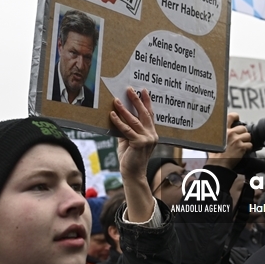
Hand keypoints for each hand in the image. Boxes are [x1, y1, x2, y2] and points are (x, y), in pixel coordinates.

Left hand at [111, 88, 156, 222]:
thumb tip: (118, 116)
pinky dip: (118, 121)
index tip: (143, 90)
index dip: (147, 102)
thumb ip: (126, 130)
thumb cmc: (130, 158)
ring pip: (134, 120)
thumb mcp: (128, 141)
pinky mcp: (139, 143)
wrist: (133, 174)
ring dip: (125, 109)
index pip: (149, 114)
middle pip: (144, 114)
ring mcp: (147, 139)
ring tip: (116, 100)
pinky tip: (112, 114)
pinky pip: (127, 130)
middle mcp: (152, 134)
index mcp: (151, 133)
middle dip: (137, 100)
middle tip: (130, 89)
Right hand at [207, 112, 252, 168]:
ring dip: (246, 140)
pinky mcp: (241, 147)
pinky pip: (250, 145)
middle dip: (242, 133)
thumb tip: (224, 129)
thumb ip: (219, 133)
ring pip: (248, 136)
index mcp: (223, 130)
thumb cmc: (215, 153)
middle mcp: (230, 133)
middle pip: (243, 128)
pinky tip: (242, 150)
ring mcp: (236, 140)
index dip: (236, 117)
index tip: (237, 119)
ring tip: (241, 145)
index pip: (231, 116)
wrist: (218, 163)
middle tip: (239, 139)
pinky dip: (248, 148)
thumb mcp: (213, 139)